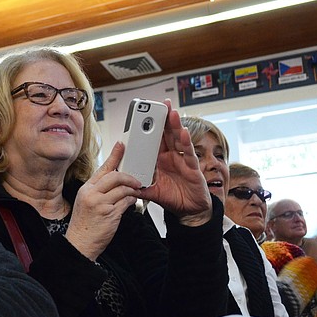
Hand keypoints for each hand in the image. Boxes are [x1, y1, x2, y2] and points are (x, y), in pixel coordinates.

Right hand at [64, 143, 140, 259]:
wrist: (80, 243)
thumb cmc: (84, 224)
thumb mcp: (86, 201)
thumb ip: (98, 189)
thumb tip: (115, 179)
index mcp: (86, 188)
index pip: (103, 168)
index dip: (114, 155)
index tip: (121, 146)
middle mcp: (92, 194)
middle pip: (115, 176)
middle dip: (129, 177)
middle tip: (136, 180)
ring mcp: (100, 204)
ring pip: (123, 189)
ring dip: (132, 190)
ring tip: (135, 193)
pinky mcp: (109, 214)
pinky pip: (126, 202)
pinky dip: (132, 200)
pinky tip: (132, 202)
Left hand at [139, 100, 211, 225]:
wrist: (189, 211)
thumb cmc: (172, 198)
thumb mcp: (151, 193)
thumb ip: (139, 188)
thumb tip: (124, 186)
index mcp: (160, 160)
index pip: (153, 141)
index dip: (149, 128)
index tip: (143, 115)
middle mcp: (171, 157)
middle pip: (167, 135)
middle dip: (164, 119)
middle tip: (161, 104)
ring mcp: (183, 161)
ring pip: (178, 139)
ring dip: (175, 125)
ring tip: (171, 112)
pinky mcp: (192, 168)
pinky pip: (189, 153)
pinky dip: (186, 142)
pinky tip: (183, 132)